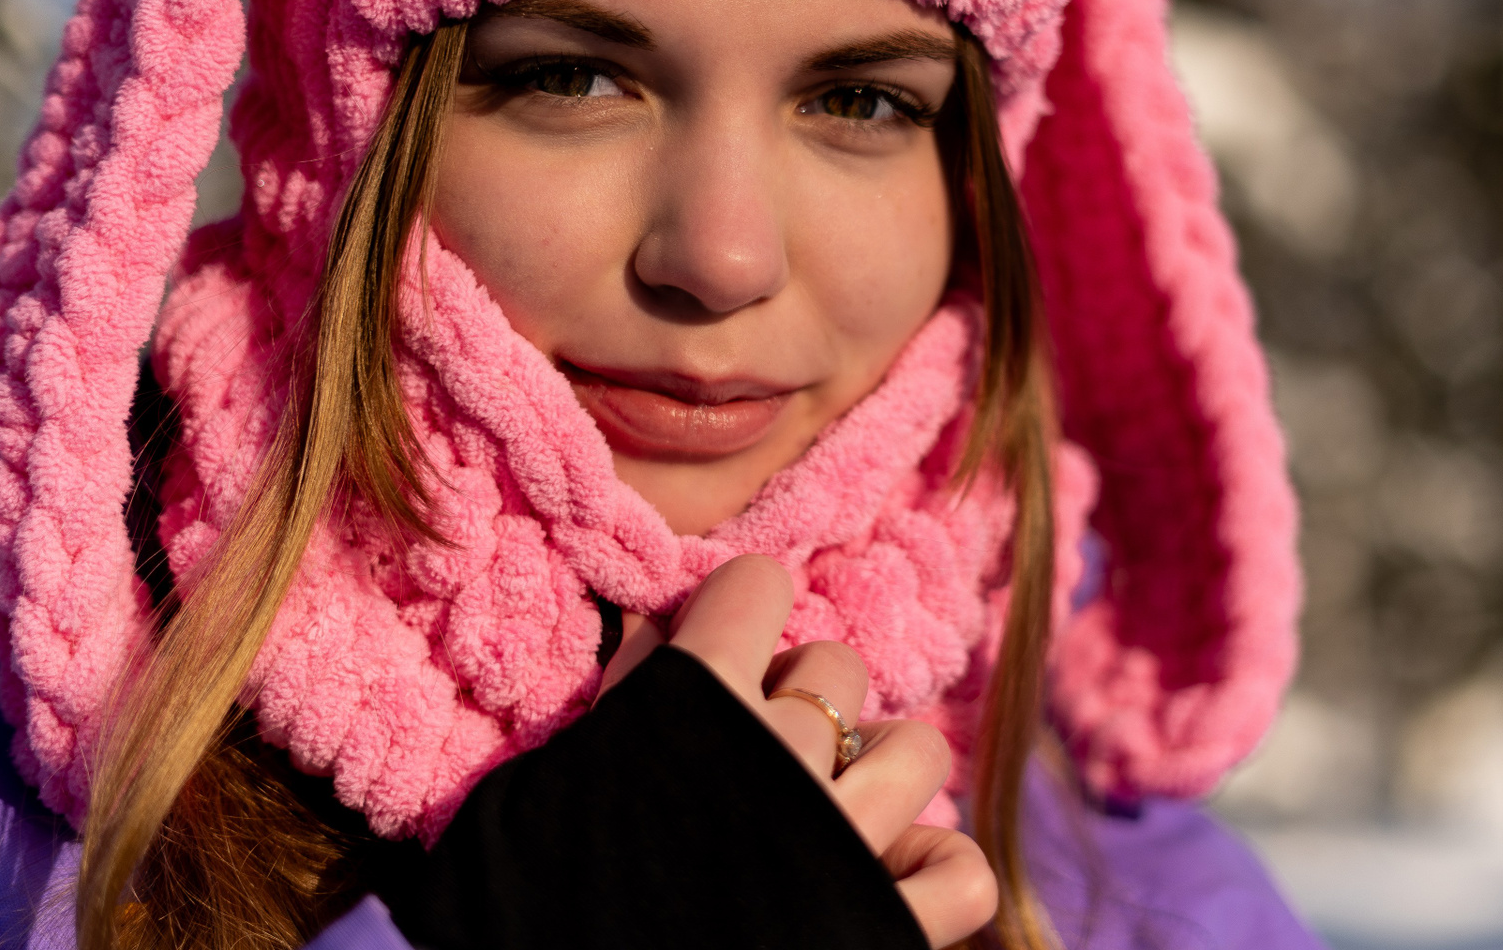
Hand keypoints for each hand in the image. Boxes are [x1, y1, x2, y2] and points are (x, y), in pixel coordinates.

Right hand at [597, 555, 997, 948]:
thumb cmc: (540, 892)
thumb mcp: (557, 777)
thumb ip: (620, 693)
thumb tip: (659, 626)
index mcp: (698, 705)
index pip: (757, 586)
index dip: (739, 613)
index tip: (721, 647)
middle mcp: (785, 756)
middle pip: (836, 668)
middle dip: (801, 699)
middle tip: (754, 756)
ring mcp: (846, 842)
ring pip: (918, 752)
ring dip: (881, 770)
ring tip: (834, 805)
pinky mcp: (886, 926)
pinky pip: (962, 877)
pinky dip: (938, 874)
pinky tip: (894, 878)